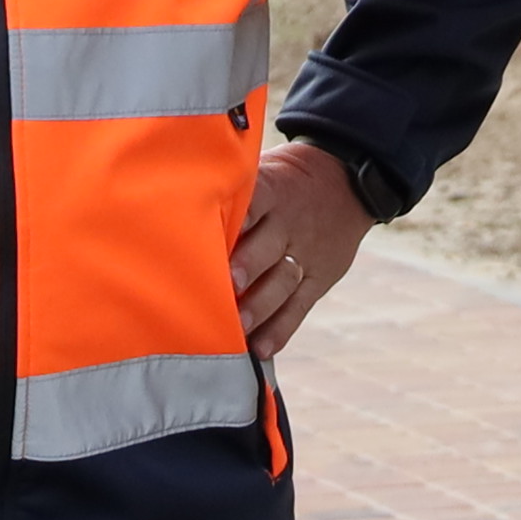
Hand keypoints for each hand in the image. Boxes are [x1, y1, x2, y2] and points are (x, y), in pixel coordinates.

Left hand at [233, 135, 374, 353]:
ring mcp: (304, 253)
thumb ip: (231, 189)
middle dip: (248, 266)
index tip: (212, 235)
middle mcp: (288, 223)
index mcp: (272, 191)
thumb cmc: (283, 182)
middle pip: (268, 246)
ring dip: (260, 305)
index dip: (236, 220)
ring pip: (283, 281)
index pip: (253, 202)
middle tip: (228, 285)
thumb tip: (173, 198)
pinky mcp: (317, 279)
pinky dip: (281, 329)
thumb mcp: (265, 170)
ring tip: (239, 326)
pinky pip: (299, 306)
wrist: (346, 182)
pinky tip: (261, 349)